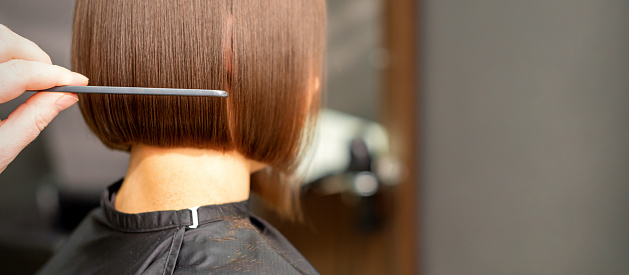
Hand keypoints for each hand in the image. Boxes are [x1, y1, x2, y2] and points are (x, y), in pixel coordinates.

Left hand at [0, 24, 88, 173]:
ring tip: (31, 78)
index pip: (21, 73)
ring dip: (18, 52)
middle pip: (6, 43)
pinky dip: (2, 56)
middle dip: (37, 58)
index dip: (56, 76)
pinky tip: (8, 73)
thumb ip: (32, 121)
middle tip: (54, 81)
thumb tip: (63, 100)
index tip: (77, 82)